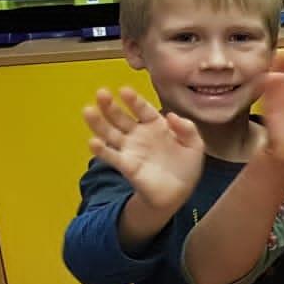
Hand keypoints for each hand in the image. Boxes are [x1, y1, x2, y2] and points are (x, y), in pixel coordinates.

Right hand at [84, 87, 204, 215]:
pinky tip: (93, 142)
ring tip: (88, 110)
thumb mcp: (194, 145)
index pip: (143, 109)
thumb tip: (170, 115)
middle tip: (101, 92)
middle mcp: (139, 134)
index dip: (134, 100)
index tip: (124, 90)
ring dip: (98, 123)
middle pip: (121, 117)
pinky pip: (111, 156)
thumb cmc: (185, 166)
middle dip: (110, 105)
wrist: (178, 192)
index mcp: (156, 126)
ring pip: (110, 133)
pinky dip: (101, 150)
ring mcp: (130, 149)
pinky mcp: (126, 166)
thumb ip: (187, 129)